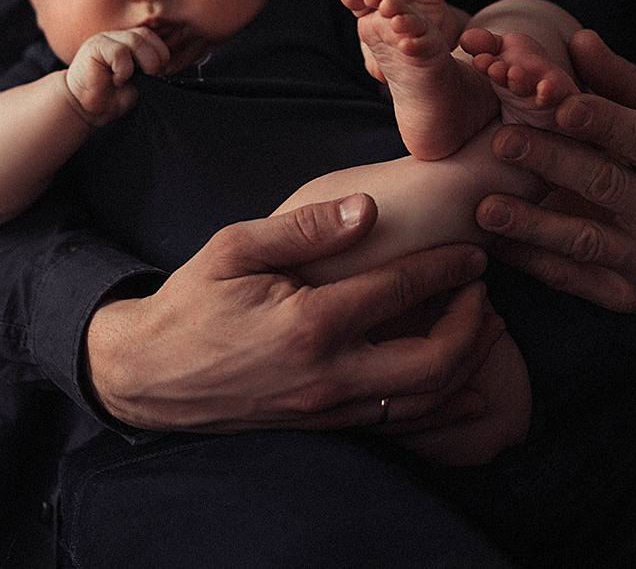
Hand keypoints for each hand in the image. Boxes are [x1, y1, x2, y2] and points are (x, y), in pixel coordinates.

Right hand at [65, 28, 170, 126]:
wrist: (84, 108)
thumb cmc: (112, 96)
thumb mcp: (140, 80)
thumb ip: (153, 66)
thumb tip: (174, 55)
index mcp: (129, 41)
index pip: (153, 36)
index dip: (162, 53)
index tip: (160, 74)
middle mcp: (117, 36)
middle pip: (147, 35)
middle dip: (156, 59)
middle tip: (150, 77)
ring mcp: (105, 39)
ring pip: (136, 41)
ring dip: (143, 64)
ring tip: (132, 79)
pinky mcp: (94, 46)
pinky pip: (119, 52)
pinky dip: (123, 70)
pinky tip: (115, 79)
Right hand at [86, 193, 496, 434]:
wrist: (151, 374)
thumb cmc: (192, 302)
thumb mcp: (235, 247)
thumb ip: (304, 228)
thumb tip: (366, 210)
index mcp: (307, 323)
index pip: (398, 292)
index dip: (445, 268)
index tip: (473, 250)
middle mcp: (326, 375)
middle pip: (432, 364)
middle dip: (473, 325)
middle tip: (485, 289)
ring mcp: (327, 408)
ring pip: (422, 404)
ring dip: (466, 366)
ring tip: (484, 326)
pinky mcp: (324, 425)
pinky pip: (398, 425)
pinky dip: (440, 408)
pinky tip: (465, 389)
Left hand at [475, 29, 635, 310]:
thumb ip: (628, 83)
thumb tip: (577, 40)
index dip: (602, 121)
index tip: (559, 103)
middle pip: (608, 187)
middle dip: (552, 162)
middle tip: (502, 140)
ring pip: (587, 243)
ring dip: (533, 224)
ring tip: (485, 205)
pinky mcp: (629, 295)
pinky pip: (575, 280)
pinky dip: (532, 261)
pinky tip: (495, 242)